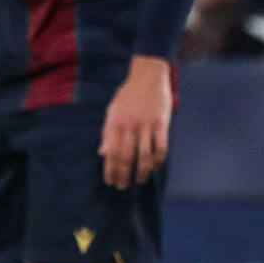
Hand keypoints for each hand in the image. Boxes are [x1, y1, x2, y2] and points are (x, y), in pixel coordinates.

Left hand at [99, 56, 172, 188]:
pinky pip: (161, 146)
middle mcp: (129, 125)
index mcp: (114, 123)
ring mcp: (146, 124)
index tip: (110, 182)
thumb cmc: (128, 94)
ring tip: (140, 181)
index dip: (110, 169)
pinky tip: (156, 167)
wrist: (147, 75)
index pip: (110, 152)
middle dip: (124, 174)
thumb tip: (102, 153)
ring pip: (144, 154)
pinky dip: (159, 159)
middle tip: (123, 187)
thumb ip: (107, 133)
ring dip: (143, 171)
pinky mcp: (161, 122)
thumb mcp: (112, 111)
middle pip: (126, 156)